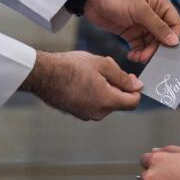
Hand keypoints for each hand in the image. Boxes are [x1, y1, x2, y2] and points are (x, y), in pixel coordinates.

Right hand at [20, 50, 141, 119]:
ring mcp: (85, 115)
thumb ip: (122, 77)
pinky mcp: (76, 113)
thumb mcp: (102, 64)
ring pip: (106, 101)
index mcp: (107, 101)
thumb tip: (137, 86)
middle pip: (119, 101)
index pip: (133, 102)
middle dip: (118, 84)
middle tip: (108, 67)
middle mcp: (98, 113)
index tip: (130, 78)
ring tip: (94, 71)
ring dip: (105, 87)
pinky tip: (85, 79)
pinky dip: (94, 93)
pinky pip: (93, 103)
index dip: (135, 89)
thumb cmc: (70, 67)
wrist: (42, 74)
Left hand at [84, 0, 179, 61]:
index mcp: (160, 3)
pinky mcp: (131, 32)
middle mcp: (153, 14)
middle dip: (156, 48)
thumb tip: (173, 40)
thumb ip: (157, 26)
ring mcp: (142, 24)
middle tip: (148, 57)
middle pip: (163, 36)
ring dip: (146, 52)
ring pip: (151, 43)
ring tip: (138, 57)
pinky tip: (132, 55)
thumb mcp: (139, 10)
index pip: (174, 23)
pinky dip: (138, 52)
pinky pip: (140, 46)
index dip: (173, 37)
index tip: (167, 49)